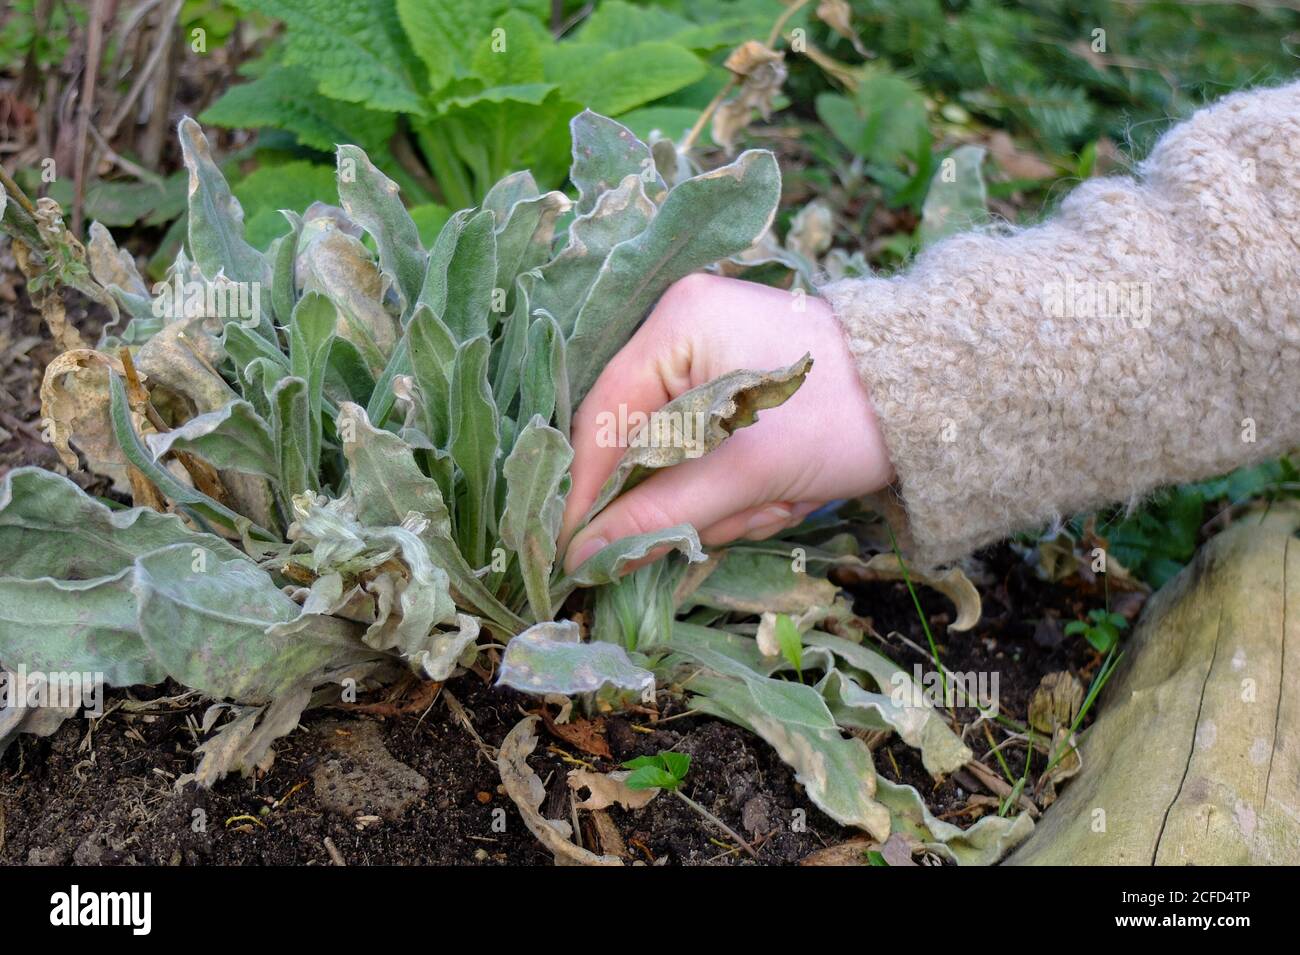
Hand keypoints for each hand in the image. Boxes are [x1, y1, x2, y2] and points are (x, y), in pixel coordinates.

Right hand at [560, 273, 893, 570]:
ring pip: (678, 461)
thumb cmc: (844, 418)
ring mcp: (711, 355)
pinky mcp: (737, 386)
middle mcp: (683, 328)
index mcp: (677, 322)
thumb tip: (580, 555)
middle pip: (641, 443)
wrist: (939, 399)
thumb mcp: (748, 471)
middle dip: (693, 496)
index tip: (573, 550)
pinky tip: (786, 491)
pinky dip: (741, 489)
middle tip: (751, 511)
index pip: (603, 416)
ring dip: (726, 499)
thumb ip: (659, 513)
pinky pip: (709, 456)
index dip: (586, 489)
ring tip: (782, 498)